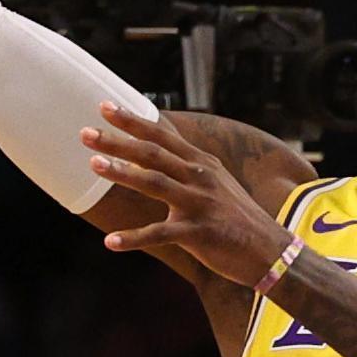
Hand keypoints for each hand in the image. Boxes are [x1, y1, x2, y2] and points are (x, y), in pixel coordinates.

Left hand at [81, 102, 294, 287]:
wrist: (270, 250)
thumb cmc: (236, 218)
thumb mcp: (215, 184)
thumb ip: (185, 169)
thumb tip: (149, 160)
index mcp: (201, 163)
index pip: (161, 135)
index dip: (132, 121)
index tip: (104, 106)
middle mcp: (200, 177)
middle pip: (152, 153)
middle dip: (118, 141)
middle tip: (85, 132)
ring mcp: (199, 203)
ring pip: (155, 183)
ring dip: (123, 173)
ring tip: (94, 165)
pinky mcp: (199, 233)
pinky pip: (160, 234)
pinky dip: (134, 238)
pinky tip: (110, 243)